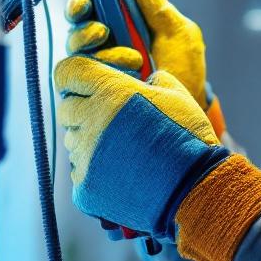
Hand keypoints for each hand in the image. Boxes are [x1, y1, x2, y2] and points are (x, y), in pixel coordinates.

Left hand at [54, 56, 227, 238]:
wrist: (193, 188)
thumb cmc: (187, 137)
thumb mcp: (177, 95)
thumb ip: (155, 80)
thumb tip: (147, 81)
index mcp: (110, 91)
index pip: (68, 72)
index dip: (75, 77)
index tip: (85, 85)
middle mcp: (91, 120)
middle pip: (66, 109)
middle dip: (84, 111)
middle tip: (113, 123)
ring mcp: (85, 155)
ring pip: (73, 142)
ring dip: (91, 142)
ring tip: (123, 152)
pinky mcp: (85, 185)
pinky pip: (79, 172)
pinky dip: (95, 172)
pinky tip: (122, 174)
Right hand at [64, 0, 226, 136]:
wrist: (187, 111)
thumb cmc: (185, 70)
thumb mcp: (179, 36)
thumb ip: (158, 9)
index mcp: (123, 20)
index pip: (93, 2)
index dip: (82, 0)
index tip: (86, 5)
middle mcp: (106, 40)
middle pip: (76, 26)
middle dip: (83, 27)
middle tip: (101, 32)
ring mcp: (99, 65)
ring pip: (75, 52)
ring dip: (94, 51)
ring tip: (128, 59)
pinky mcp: (95, 88)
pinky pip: (80, 78)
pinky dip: (96, 74)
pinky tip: (119, 77)